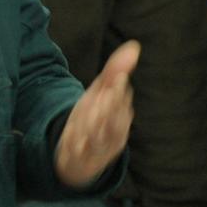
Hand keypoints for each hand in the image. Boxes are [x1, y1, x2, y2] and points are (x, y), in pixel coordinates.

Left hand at [55, 40, 139, 188]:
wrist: (78, 156)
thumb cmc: (95, 117)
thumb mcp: (101, 92)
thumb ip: (116, 70)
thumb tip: (134, 46)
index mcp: (120, 116)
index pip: (123, 102)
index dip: (119, 91)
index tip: (116, 78)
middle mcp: (114, 134)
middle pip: (115, 123)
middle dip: (110, 109)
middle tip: (104, 95)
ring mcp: (99, 149)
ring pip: (101, 140)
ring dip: (95, 128)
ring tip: (89, 116)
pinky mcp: (82, 160)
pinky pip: (82, 155)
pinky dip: (78, 147)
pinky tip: (72, 140)